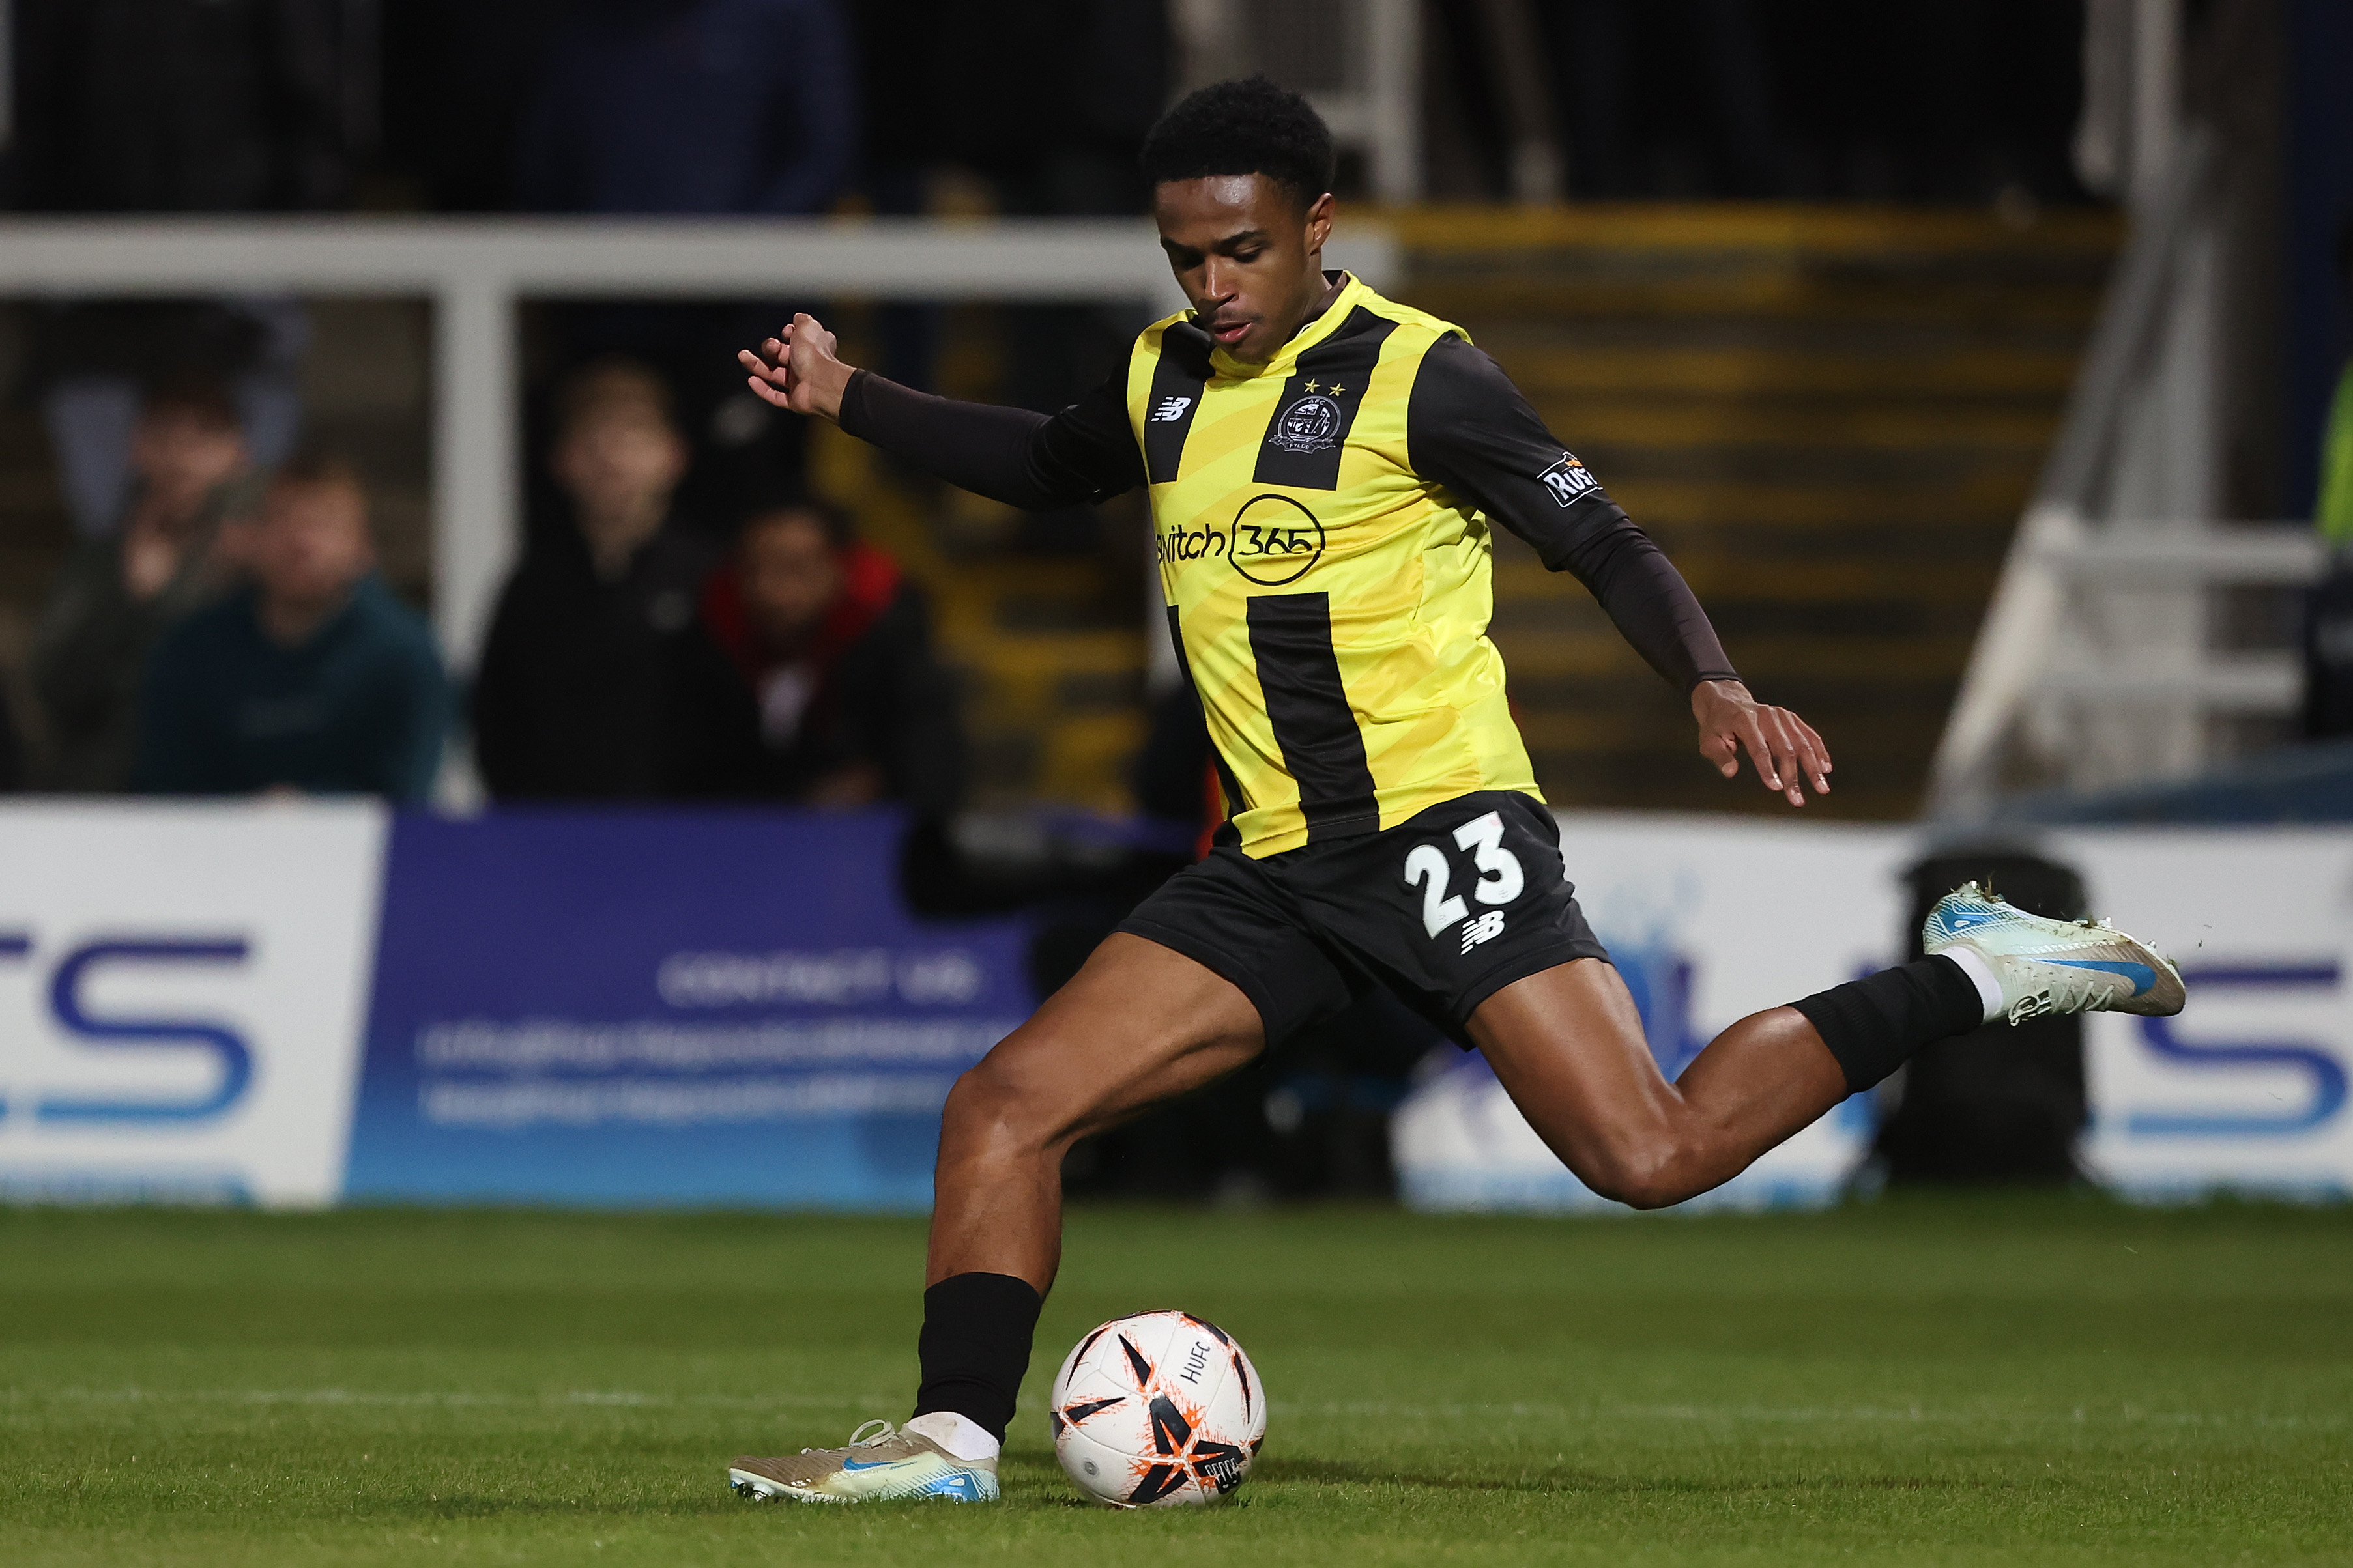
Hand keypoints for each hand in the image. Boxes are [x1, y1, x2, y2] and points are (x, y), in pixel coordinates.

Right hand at [737, 312, 855, 420]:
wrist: (822, 382)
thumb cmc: (816, 355)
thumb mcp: (808, 327)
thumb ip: (802, 320)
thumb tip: (798, 317)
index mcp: (812, 349)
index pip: (795, 341)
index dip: (788, 335)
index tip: (785, 332)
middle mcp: (806, 366)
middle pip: (780, 356)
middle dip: (770, 348)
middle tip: (771, 346)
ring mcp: (800, 384)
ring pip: (773, 375)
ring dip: (757, 366)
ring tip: (743, 356)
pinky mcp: (794, 401)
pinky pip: (775, 396)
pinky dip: (762, 389)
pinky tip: (751, 379)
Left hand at [1692, 679, 1830, 807]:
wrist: (1727, 701)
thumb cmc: (1716, 726)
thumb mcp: (1708, 741)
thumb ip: (1720, 757)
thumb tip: (1730, 772)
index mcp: (1745, 720)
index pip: (1759, 748)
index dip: (1767, 769)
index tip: (1776, 788)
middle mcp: (1767, 716)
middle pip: (1784, 748)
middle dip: (1792, 776)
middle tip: (1797, 800)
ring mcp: (1781, 715)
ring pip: (1802, 742)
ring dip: (1813, 767)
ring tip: (1822, 788)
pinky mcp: (1790, 718)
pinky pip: (1809, 735)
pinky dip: (1819, 751)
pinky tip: (1826, 768)